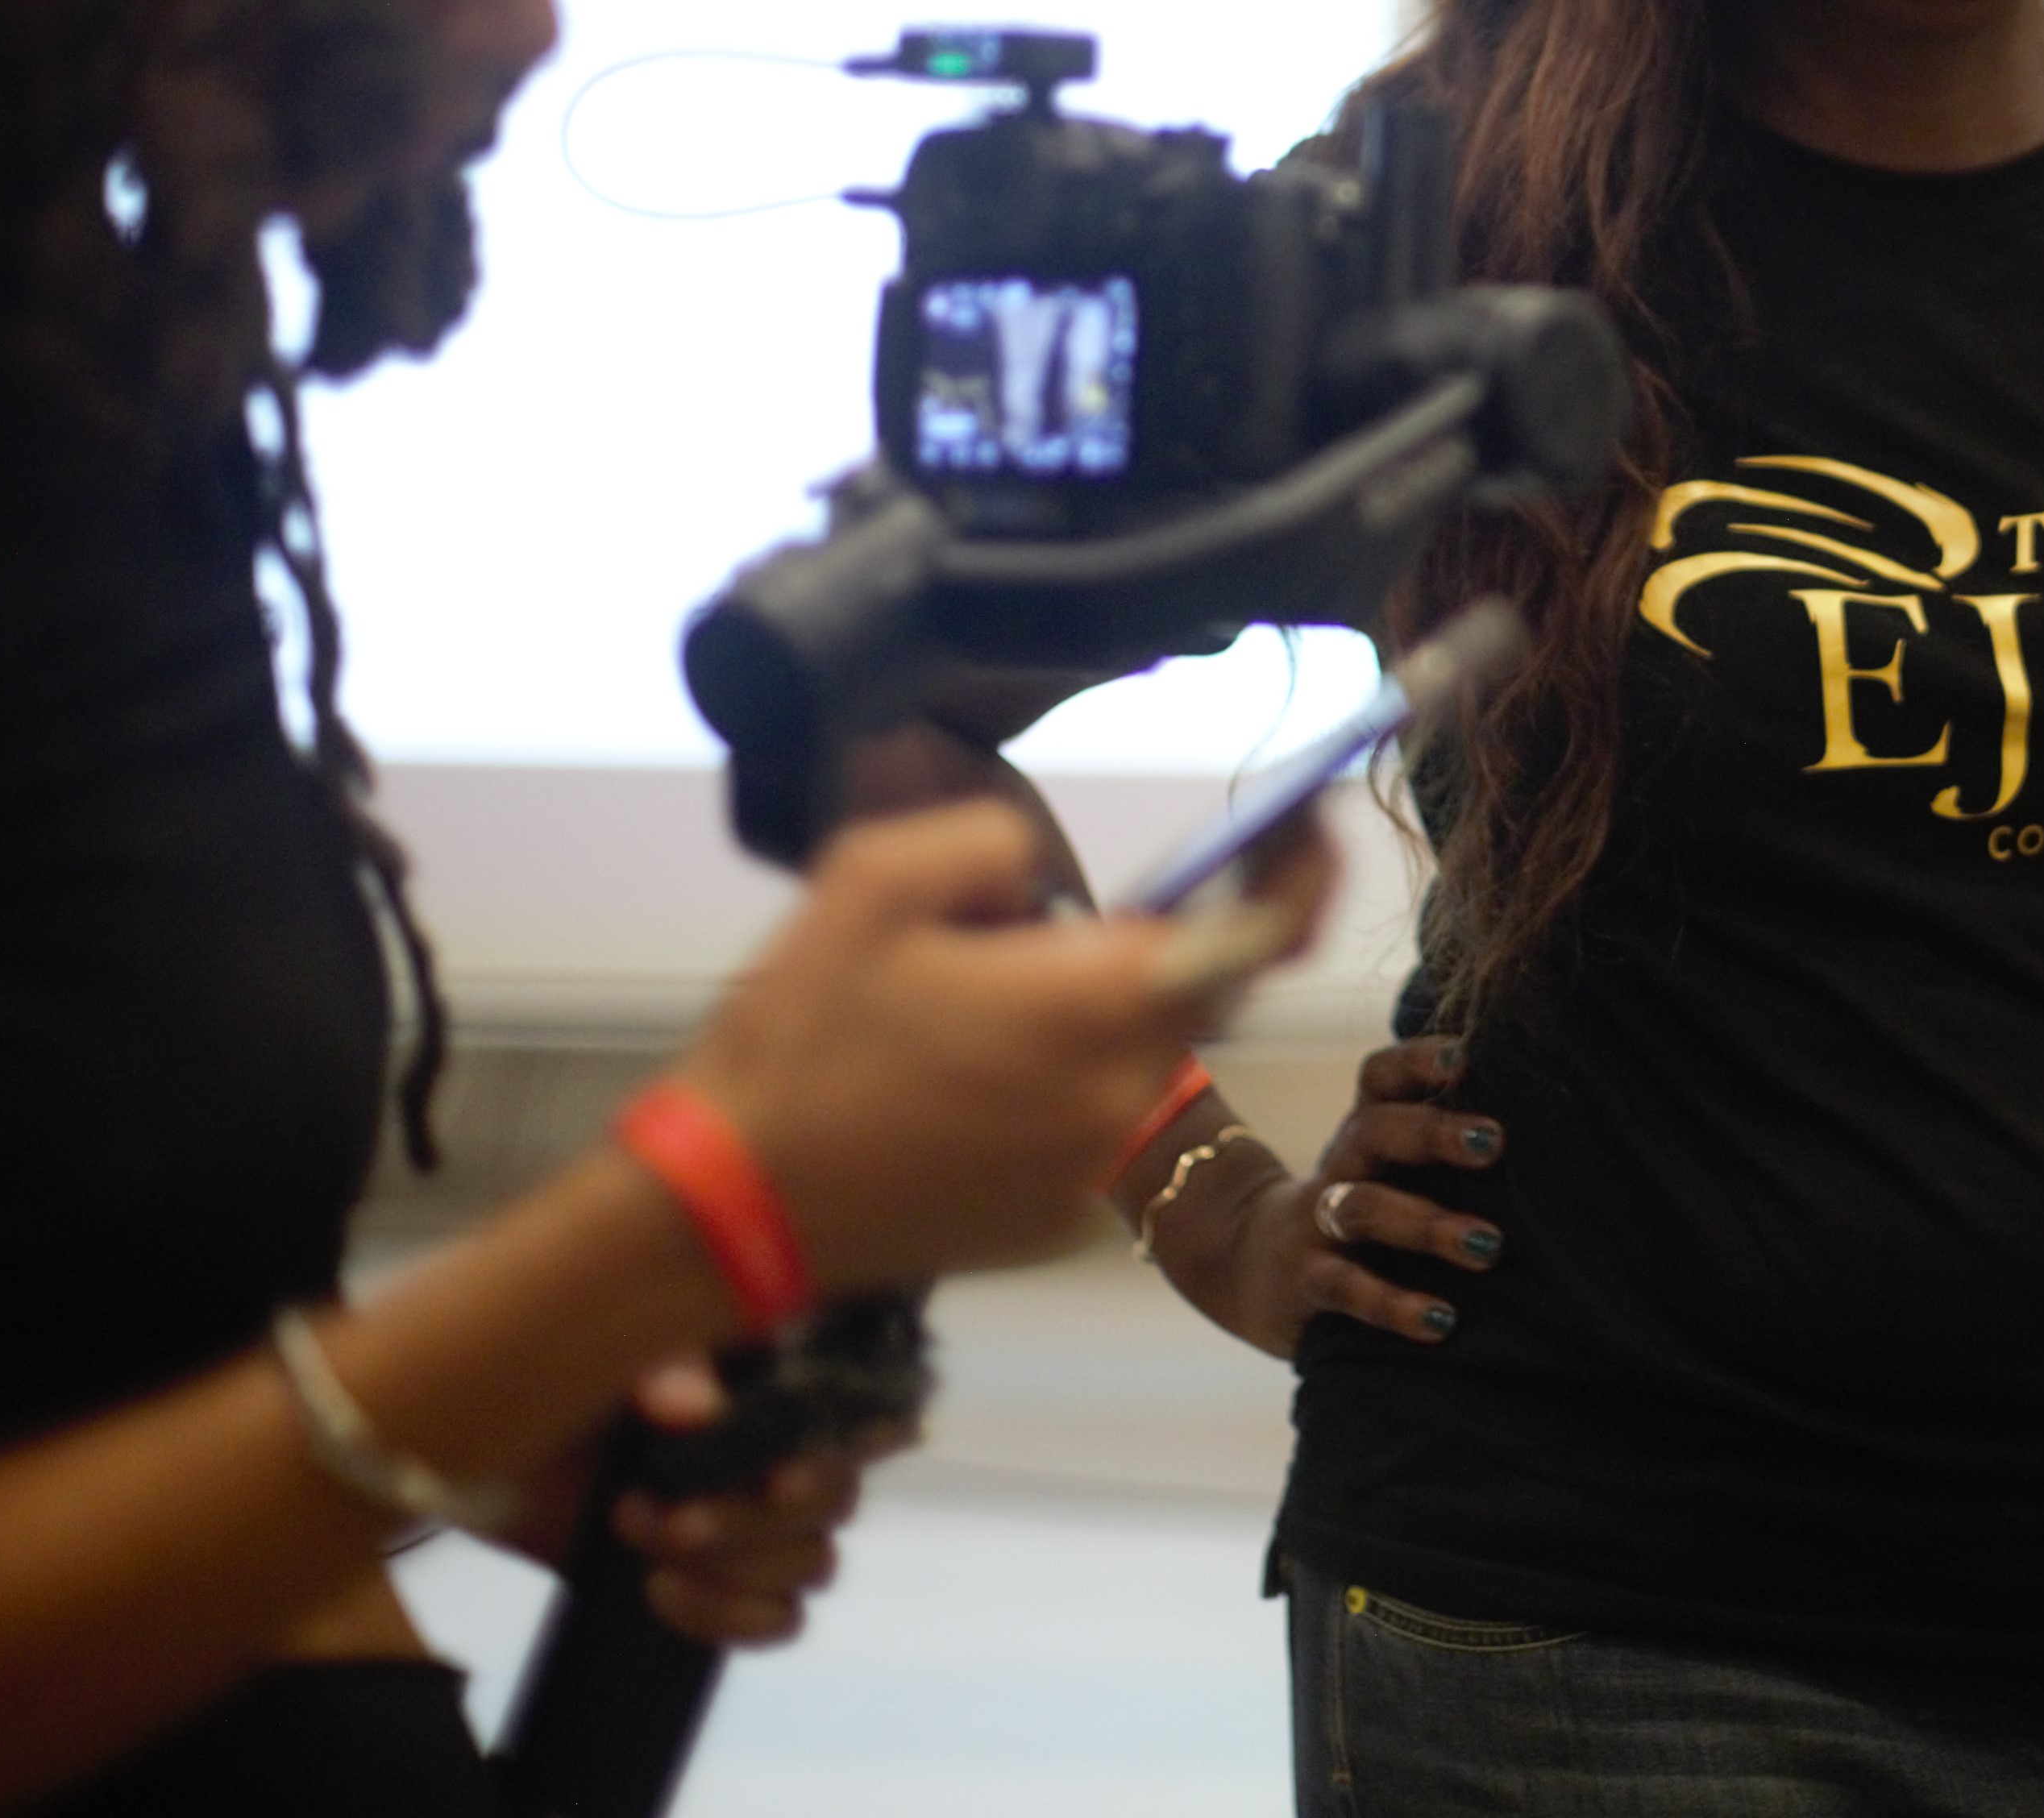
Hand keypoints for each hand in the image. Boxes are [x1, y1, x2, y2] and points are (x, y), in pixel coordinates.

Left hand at [499, 1354, 902, 1646]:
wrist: (489, 1460)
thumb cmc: (564, 1385)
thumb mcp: (614, 1355)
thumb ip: (664, 1368)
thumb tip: (699, 1411)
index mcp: (775, 1391)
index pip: (868, 1411)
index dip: (861, 1443)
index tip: (783, 1472)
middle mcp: (784, 1459)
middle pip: (838, 1502)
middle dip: (754, 1520)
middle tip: (676, 1519)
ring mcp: (759, 1532)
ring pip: (813, 1565)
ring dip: (731, 1565)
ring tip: (647, 1542)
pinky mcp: (725, 1590)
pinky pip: (781, 1622)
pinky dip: (729, 1618)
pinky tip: (662, 1593)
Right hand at [679, 802, 1333, 1292]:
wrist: (733, 1209)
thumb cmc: (799, 1037)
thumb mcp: (872, 879)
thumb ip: (991, 843)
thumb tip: (1045, 884)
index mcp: (1096, 1000)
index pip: (1259, 933)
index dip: (1302, 874)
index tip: (1310, 824)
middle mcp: (1121, 1089)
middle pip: (1197, 991)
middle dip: (1163, 939)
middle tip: (1072, 916)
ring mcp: (1094, 1165)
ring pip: (1137, 1053)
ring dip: (1094, 1011)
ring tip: (980, 998)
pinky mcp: (1059, 1219)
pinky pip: (1091, 1118)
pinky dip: (1056, 1079)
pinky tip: (959, 1074)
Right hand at [1181, 1035, 1502, 1359]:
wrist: (1247, 1264)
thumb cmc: (1354, 1209)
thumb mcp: (1382, 1165)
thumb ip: (1438, 1142)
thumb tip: (1546, 1124)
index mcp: (1363, 1130)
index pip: (1380, 1077)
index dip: (1416, 1059)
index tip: (1464, 1056)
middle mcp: (1340, 1166)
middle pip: (1376, 1130)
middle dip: (1434, 1132)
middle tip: (1495, 1143)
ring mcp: (1316, 1223)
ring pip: (1366, 1208)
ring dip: (1428, 1225)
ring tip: (1488, 1246)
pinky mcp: (1306, 1281)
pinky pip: (1348, 1288)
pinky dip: (1394, 1305)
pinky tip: (1441, 1321)